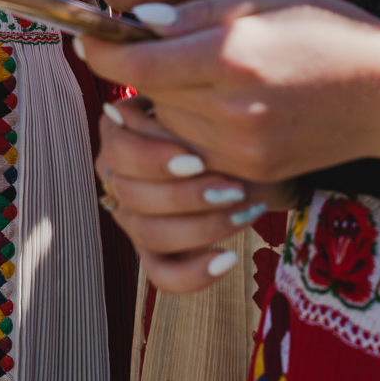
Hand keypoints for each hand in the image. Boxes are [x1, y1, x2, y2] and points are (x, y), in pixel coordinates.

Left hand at [77, 0, 379, 187]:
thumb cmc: (329, 32)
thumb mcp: (261, 3)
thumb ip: (194, 17)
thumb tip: (138, 26)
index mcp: (231, 56)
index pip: (136, 67)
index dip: (103, 54)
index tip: (90, 41)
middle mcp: (232, 108)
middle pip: (150, 98)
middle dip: (147, 76)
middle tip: (167, 52)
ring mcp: (244, 149)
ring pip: (171, 129)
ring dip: (173, 105)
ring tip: (210, 79)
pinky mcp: (256, 176)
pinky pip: (200, 153)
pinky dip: (199, 132)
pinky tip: (230, 107)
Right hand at [95, 96, 293, 292]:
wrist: (262, 150)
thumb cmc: (227, 121)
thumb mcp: (204, 108)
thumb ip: (180, 108)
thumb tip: (167, 106)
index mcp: (118, 131)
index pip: (118, 152)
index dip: (153, 159)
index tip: (198, 160)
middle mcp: (117, 175)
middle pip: (132, 195)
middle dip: (187, 196)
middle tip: (235, 189)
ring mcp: (133, 215)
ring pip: (148, 233)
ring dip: (201, 227)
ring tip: (245, 212)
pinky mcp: (154, 250)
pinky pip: (161, 274)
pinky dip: (194, 273)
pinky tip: (228, 258)